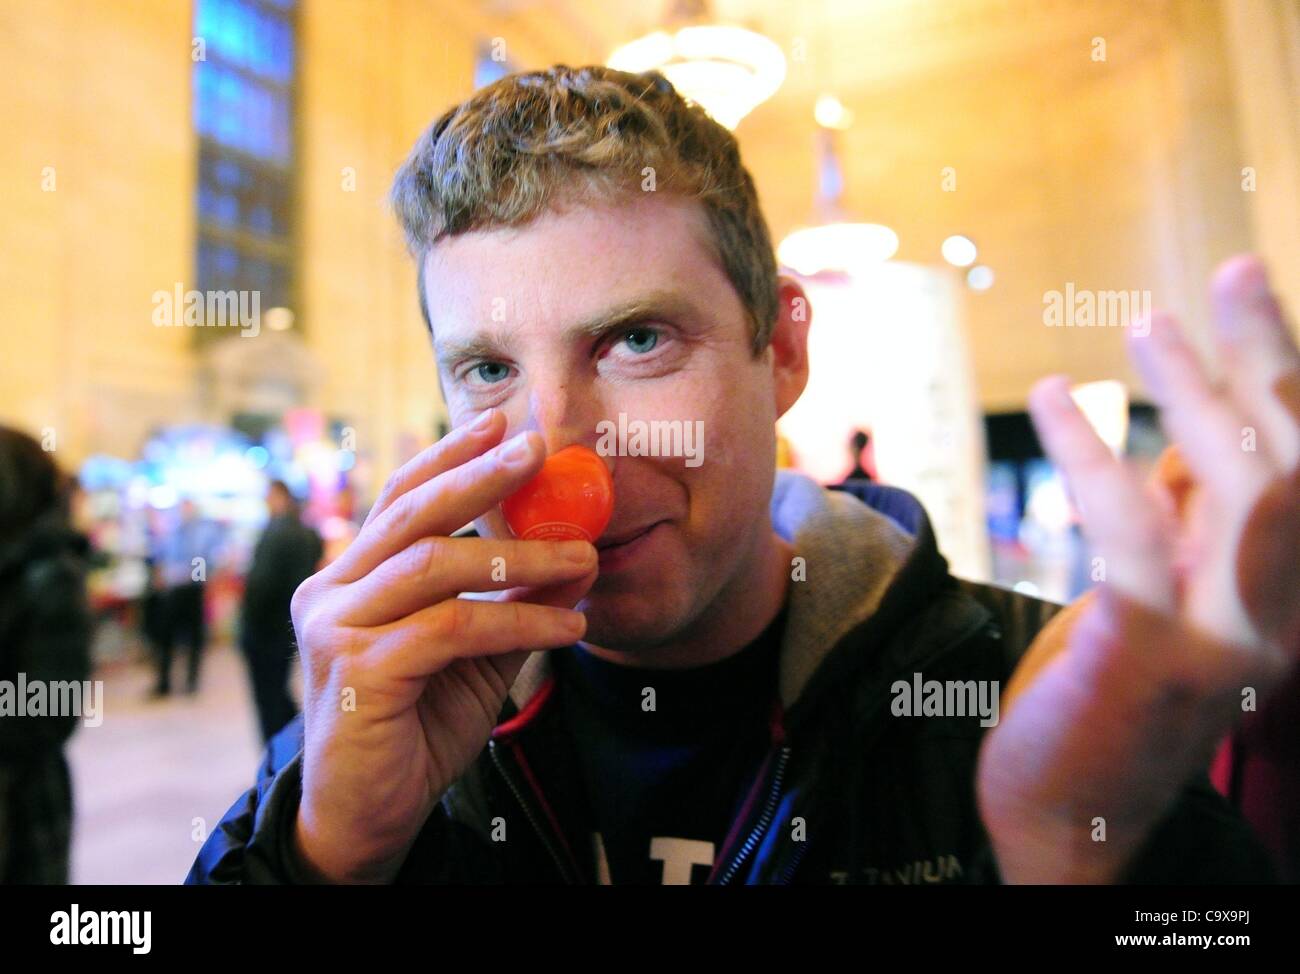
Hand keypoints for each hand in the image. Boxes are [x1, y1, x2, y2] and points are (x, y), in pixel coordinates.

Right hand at [288, 410, 597, 882]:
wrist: (369, 814)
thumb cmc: (416, 724)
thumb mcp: (474, 654)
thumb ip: (513, 604)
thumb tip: (578, 556)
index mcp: (350, 576)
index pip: (400, 498)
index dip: (448, 455)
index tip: (500, 421)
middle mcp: (330, 591)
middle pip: (411, 513)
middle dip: (479, 474)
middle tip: (540, 446)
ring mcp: (337, 628)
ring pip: (436, 565)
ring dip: (520, 558)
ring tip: (584, 559)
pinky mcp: (359, 671)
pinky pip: (452, 627)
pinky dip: (517, 621)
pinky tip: (566, 627)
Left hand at [977, 254, 1299, 882]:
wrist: (1068, 816)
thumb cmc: (1105, 695)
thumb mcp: (1161, 596)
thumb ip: (1186, 525)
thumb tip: (1187, 434)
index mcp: (1282, 596)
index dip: (1282, 369)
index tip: (1249, 282)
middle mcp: (1279, 616)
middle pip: (1297, 464)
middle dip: (1262, 360)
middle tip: (1217, 279)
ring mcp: (1224, 638)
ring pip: (1247, 490)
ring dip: (1197, 397)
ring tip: (1144, 327)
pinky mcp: (1146, 654)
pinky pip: (1131, 532)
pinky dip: (1094, 455)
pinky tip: (1051, 400)